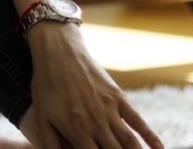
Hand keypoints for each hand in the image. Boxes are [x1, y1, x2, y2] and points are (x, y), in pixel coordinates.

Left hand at [20, 25, 161, 148]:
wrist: (59, 52)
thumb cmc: (46, 86)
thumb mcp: (41, 117)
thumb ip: (50, 144)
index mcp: (77, 131)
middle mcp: (97, 123)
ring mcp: (110, 110)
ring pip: (130, 143)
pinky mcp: (118, 97)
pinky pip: (138, 121)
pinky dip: (151, 137)